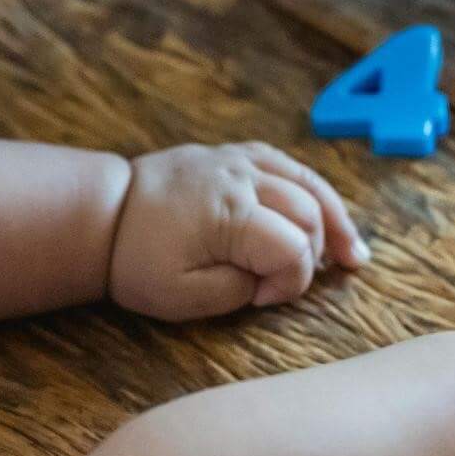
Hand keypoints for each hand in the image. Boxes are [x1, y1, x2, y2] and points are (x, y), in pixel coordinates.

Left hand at [108, 143, 368, 319]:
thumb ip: (236, 291)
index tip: (264, 300)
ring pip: (309, 183)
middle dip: (313, 254)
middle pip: (310, 213)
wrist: (102, 214)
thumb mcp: (181, 296)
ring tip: (353, 253)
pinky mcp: (236, 154)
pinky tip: (326, 214)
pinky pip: (290, 166)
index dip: (291, 282)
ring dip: (335, 219)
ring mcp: (240, 161)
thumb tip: (270, 280)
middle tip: (294, 284)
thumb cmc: (136, 260)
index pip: (292, 249)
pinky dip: (315, 191)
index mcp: (229, 215)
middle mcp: (242, 179)